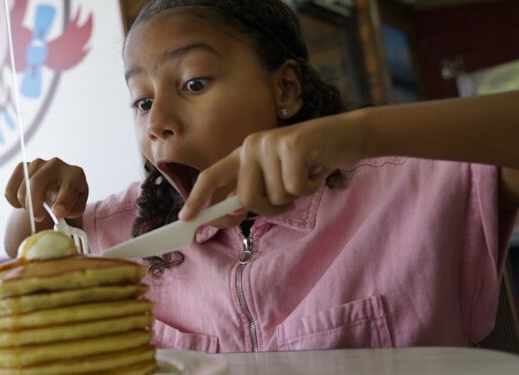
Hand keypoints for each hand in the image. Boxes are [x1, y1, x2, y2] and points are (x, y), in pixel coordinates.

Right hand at [4, 157, 88, 221]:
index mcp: (75, 175)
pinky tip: (24, 203)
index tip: (57, 214)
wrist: (59, 188)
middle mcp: (56, 164)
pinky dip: (14, 201)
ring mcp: (38, 163)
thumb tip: (57, 212)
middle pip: (37, 183)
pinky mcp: (22, 167)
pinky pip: (11, 189)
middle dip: (34, 204)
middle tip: (37, 217)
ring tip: (35, 210)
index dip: (63, 202)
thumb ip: (70, 211)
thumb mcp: (76, 207)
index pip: (69, 187)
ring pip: (23, 188)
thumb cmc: (69, 199)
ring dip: (26, 205)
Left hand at [180, 111, 367, 220]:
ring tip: (306, 175)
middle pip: (247, 198)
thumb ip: (253, 190)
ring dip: (296, 197)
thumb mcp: (277, 175)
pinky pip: (296, 189)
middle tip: (291, 197)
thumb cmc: (311, 161)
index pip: (212, 176)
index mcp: (243, 154)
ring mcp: (270, 144)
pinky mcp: (292, 147)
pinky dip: (310, 188)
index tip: (186, 218)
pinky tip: (317, 170)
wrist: (348, 134)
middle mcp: (251, 146)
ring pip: (275, 197)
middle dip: (271, 208)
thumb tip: (228, 213)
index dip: (197, 198)